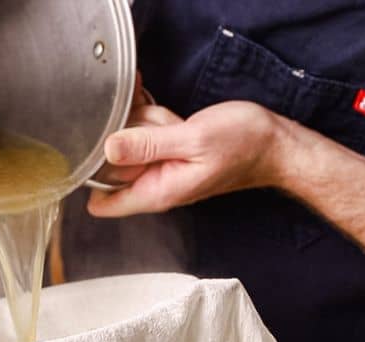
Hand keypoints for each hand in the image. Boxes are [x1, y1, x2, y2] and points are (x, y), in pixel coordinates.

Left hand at [88, 89, 364, 257]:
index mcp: (158, 192)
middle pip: (112, 163)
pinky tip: (174, 116)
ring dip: (145, 122)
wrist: (274, 143)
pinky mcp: (169, 150)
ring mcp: (162, 167)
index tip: (95, 147)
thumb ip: (148, 145)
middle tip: (158, 126)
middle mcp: (156, 184)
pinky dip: (153, 118)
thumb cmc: (243, 146)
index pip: (103, 203)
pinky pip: (145, 131)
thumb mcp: (193, 140)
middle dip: (126, 135)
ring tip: (175, 122)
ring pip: (129, 141)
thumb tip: (107, 148)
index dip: (89, 175)